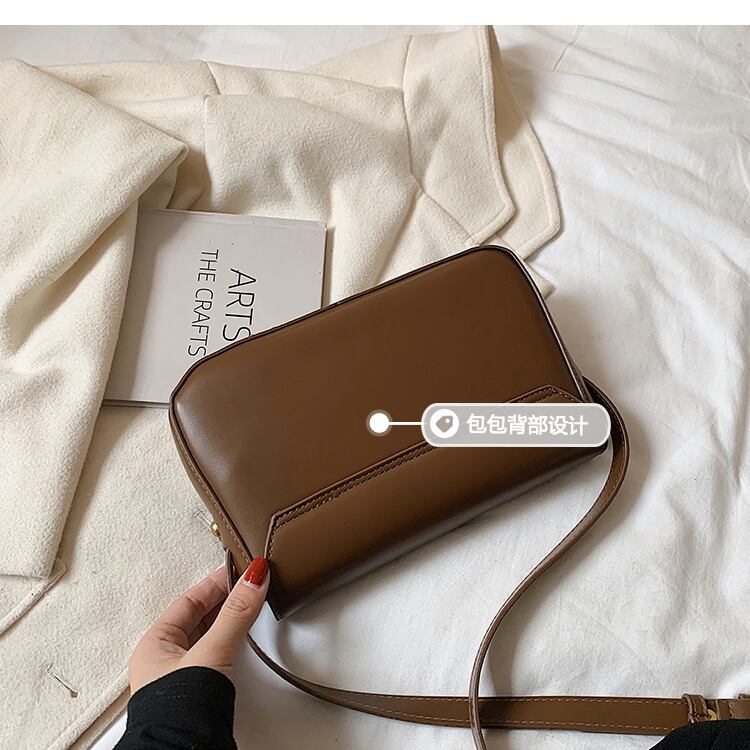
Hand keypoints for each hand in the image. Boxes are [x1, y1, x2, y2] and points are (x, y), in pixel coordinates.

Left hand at [128, 557, 268, 694]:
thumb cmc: (178, 714)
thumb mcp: (212, 653)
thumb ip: (236, 614)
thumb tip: (253, 578)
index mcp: (155, 643)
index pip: (190, 600)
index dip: (216, 582)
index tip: (241, 568)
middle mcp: (163, 659)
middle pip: (198, 616)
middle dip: (224, 597)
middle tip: (249, 582)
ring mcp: (179, 676)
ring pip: (206, 635)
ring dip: (228, 618)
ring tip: (249, 603)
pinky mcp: (195, 692)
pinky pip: (213, 653)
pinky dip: (229, 639)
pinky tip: (241, 636)